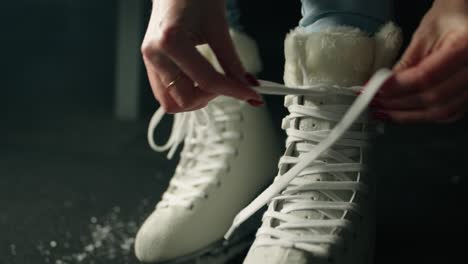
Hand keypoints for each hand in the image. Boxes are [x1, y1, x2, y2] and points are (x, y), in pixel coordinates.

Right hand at [141, 0, 261, 112]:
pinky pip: (166, 92)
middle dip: (210, 98)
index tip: (252, 95)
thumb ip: (233, 63)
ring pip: (170, 102)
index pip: (207, 81)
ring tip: (212, 84)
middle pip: (184, 100)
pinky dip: (186, 92)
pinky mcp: (151, 63)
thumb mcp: (218, 27)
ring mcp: (149, 60)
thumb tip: (248, 86)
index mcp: (171, 41)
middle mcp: (155, 54)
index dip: (234, 91)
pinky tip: (199, 81)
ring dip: (195, 100)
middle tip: (227, 85)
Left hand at [374, 0, 467, 122]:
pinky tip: (401, 113)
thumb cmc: (448, 19)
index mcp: (466, 47)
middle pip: (434, 98)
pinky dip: (422, 116)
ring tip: (382, 110)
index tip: (374, 88)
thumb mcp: (424, 34)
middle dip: (398, 103)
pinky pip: (448, 114)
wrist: (466, 18)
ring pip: (442, 112)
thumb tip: (383, 87)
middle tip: (373, 101)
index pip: (426, 76)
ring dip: (407, 115)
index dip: (397, 86)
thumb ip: (406, 62)